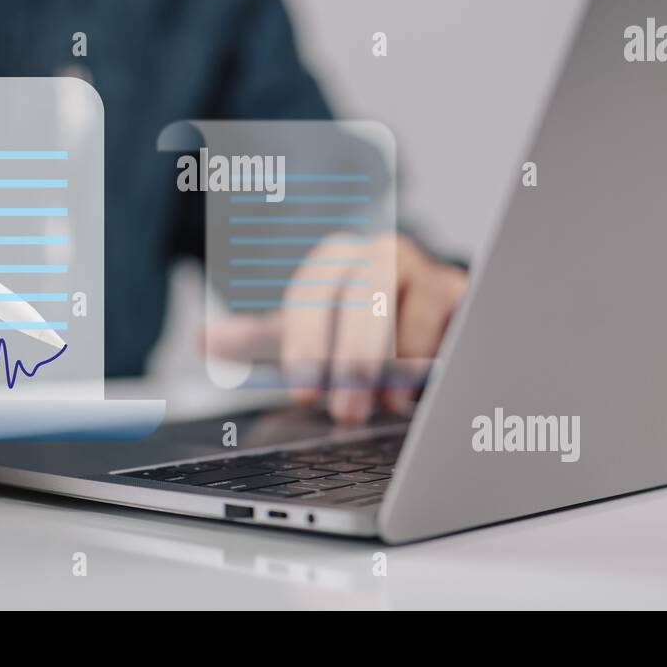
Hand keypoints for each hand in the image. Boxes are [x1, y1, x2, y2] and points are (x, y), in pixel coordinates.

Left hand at [201, 233, 467, 423]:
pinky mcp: (461, 293)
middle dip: (353, 358)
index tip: (304, 391)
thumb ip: (256, 339)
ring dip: (399, 356)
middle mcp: (380, 256)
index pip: (312, 292)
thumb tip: (205, 341)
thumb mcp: (302, 334)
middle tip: (346, 410)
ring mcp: (425, 271)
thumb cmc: (351, 329)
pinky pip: (453, 314)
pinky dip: (436, 351)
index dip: (306, 344)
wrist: (416, 319)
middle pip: (364, 293)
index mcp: (333, 261)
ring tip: (386, 402)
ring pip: (412, 298)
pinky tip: (422, 386)